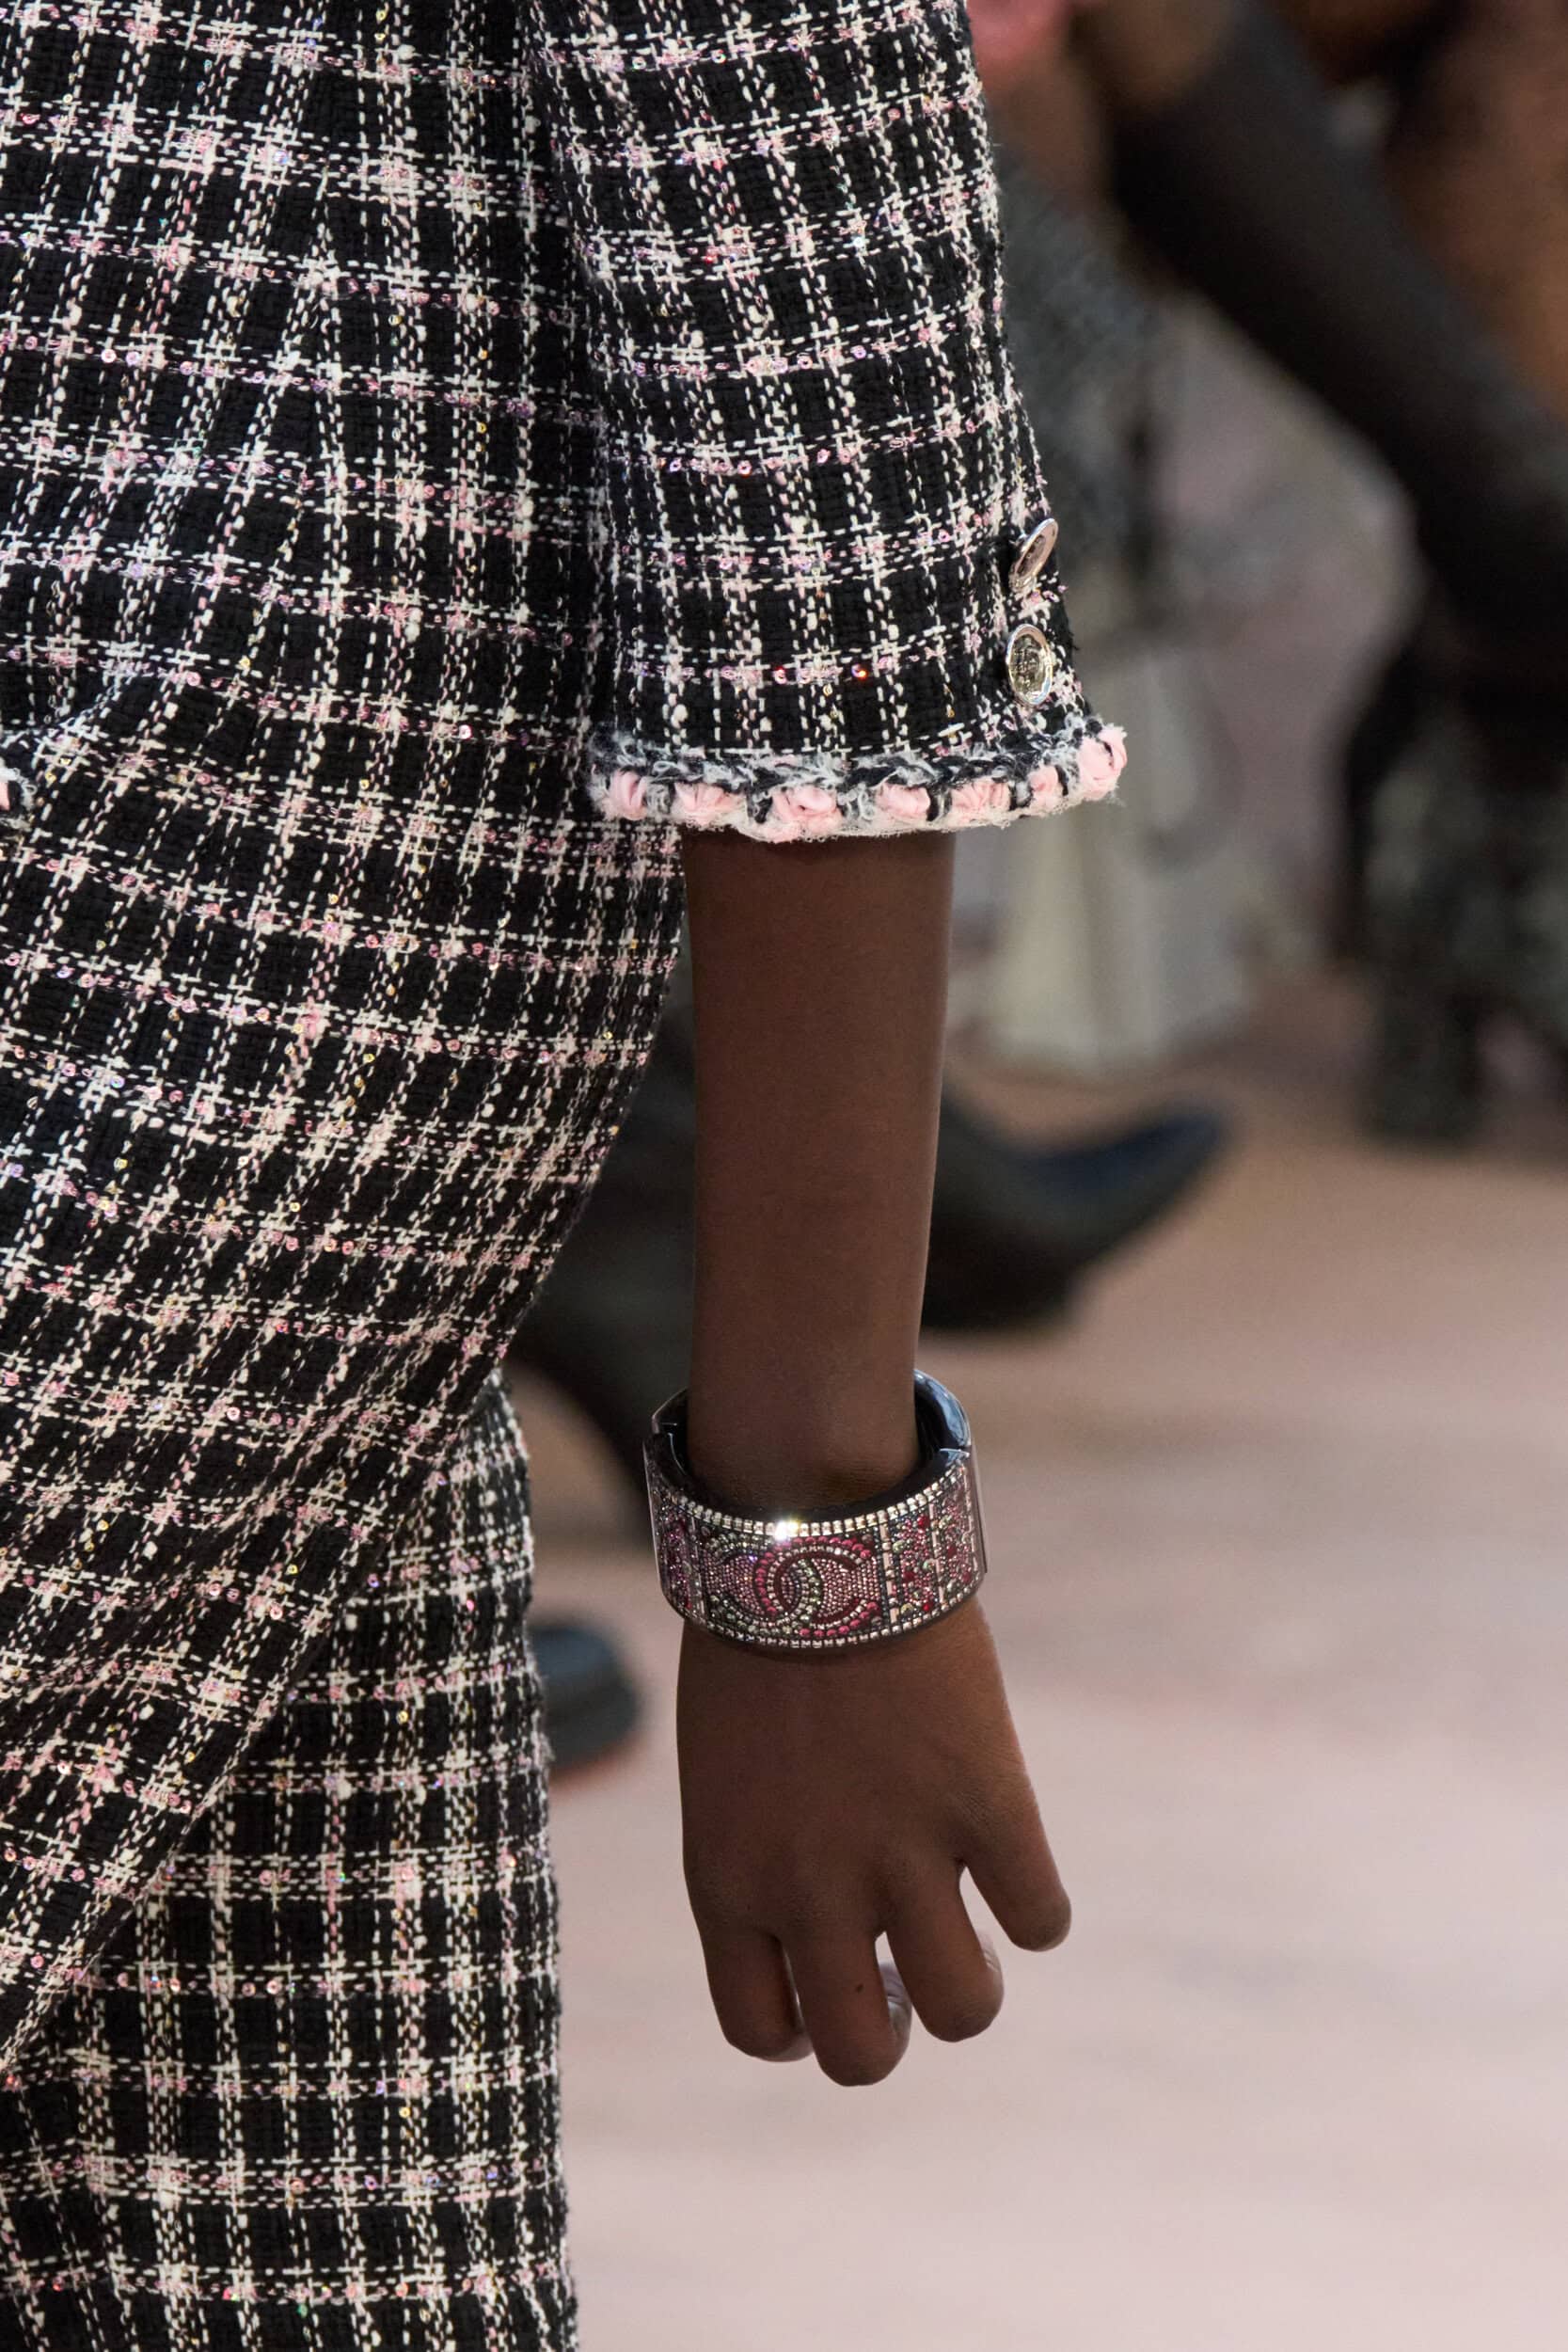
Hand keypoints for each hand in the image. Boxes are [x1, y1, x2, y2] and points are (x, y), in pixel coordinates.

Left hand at [677, 1599, 1068, 2086]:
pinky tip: (1014, 1859)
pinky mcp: (989, 1807)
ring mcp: (904, 1856)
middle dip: (893, 2030)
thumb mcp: (727, 1769)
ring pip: (967, 2009)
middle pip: (864, 2055)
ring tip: (967, 1925)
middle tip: (904, 1974)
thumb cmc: (758, 1637)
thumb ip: (762, 1855)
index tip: (832, 1988)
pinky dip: (1038, 1905)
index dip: (804, 2030)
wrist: (815, 1541)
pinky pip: (1040, 1915)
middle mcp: (811, 1891)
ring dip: (972, 1985)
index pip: (760, 2028)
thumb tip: (823, 1921)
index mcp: (729, 1881)